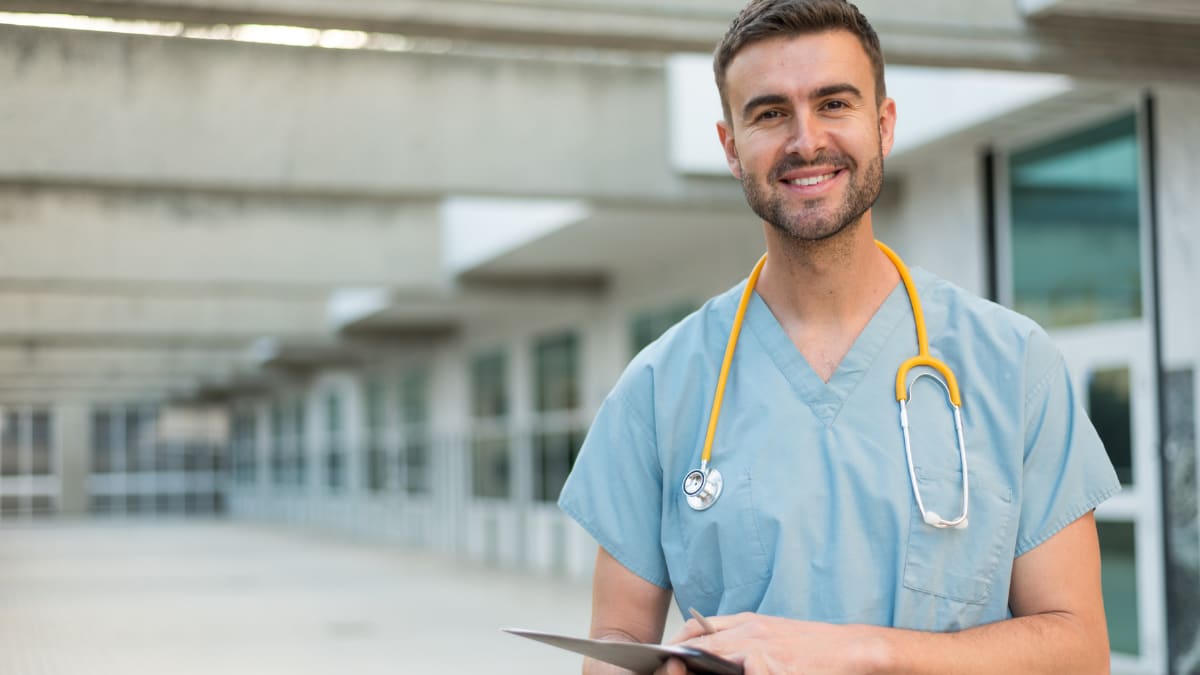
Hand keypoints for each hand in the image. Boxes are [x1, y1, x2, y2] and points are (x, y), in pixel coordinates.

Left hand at [654, 612, 888, 674]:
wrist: (852, 648)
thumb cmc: (814, 644)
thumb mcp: (773, 632)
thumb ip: (743, 637)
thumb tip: (710, 648)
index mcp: (749, 620)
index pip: (701, 626)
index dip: (679, 640)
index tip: (665, 651)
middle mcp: (752, 630)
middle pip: (703, 643)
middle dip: (680, 658)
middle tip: (664, 667)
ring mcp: (764, 648)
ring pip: (717, 657)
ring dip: (698, 669)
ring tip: (682, 673)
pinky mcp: (777, 666)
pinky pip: (746, 672)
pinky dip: (734, 674)